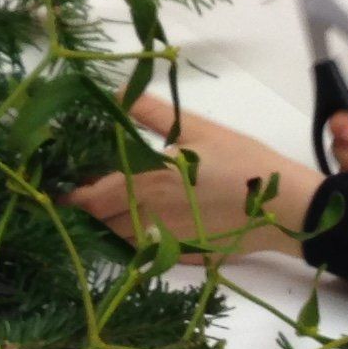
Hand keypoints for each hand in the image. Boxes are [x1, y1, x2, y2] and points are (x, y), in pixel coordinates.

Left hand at [68, 95, 319, 248]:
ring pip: (121, 239)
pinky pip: (146, 254)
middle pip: (102, 221)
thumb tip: (115, 91)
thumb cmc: (243, 162)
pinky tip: (142, 228)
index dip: (73, 196)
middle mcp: (150, 217)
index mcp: (148, 182)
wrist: (286, 207)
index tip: (60, 189)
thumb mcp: (197, 128)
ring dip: (109, 227)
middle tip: (79, 197)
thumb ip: (150, 111)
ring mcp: (166, 242)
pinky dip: (135, 243)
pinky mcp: (184, 257)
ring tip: (106, 211)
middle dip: (87, 212)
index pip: (94, 196)